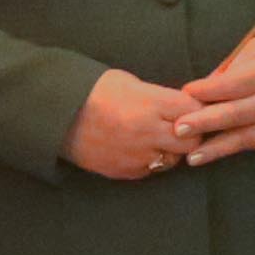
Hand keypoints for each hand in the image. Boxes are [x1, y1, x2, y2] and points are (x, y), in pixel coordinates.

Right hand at [64, 69, 196, 181]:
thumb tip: (186, 106)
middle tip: (181, 127)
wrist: (58, 115)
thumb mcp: (131, 83)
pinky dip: (151, 160)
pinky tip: (139, 148)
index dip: (197, 109)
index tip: (193, 107)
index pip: (194, 110)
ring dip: (172, 150)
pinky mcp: (126, 171)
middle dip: (191, 133)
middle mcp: (147, 131)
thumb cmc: (95, 92)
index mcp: (150, 103)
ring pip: (174, 159)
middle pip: (192, 140)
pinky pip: (151, 170)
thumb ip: (160, 97)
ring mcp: (137, 154)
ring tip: (158, 138)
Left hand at [173, 31, 254, 163]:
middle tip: (178, 129)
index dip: (210, 90)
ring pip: (246, 136)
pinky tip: (210, 155)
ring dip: (216, 148)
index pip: (236, 84)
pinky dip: (231, 149)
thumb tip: (198, 90)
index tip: (186, 92)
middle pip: (238, 113)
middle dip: (206, 123)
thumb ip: (230, 69)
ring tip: (191, 156)